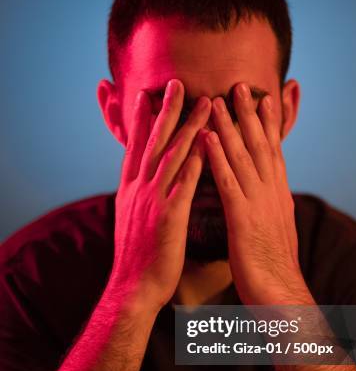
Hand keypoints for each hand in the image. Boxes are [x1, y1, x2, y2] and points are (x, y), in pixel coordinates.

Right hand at [110, 79, 211, 309]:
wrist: (132, 287)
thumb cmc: (136, 257)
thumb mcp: (130, 219)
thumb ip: (137, 197)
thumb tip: (139, 184)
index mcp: (129, 189)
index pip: (135, 147)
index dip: (141, 120)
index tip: (148, 95)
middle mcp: (138, 188)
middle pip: (153, 142)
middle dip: (165, 110)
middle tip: (176, 83)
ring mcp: (152, 200)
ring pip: (172, 155)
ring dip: (189, 127)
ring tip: (206, 103)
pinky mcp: (168, 216)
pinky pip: (185, 182)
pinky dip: (197, 160)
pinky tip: (209, 143)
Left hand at [204, 83, 312, 305]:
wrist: (281, 295)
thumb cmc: (275, 268)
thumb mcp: (277, 231)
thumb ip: (272, 210)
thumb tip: (273, 199)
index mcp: (278, 196)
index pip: (273, 153)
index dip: (268, 126)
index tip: (263, 100)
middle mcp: (272, 193)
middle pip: (260, 146)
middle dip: (250, 115)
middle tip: (241, 86)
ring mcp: (259, 203)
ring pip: (244, 157)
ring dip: (230, 126)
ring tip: (218, 99)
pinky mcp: (244, 218)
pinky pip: (229, 182)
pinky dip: (218, 158)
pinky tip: (207, 138)